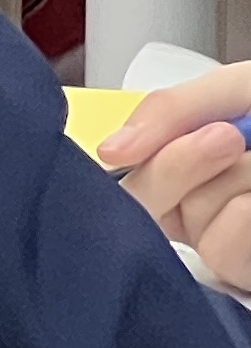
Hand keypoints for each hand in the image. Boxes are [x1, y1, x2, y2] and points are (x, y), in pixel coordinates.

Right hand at [96, 61, 250, 288]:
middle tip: (238, 137)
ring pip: (202, 235)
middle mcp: (209, 210)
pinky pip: (229, 255)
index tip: (212, 133)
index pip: (135, 179)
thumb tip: (110, 152)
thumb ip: (170, 109)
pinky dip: (250, 218)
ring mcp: (236, 247)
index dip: (160, 162)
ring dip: (241, 192)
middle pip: (156, 209)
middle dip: (197, 165)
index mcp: (193, 167)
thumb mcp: (236, 91)